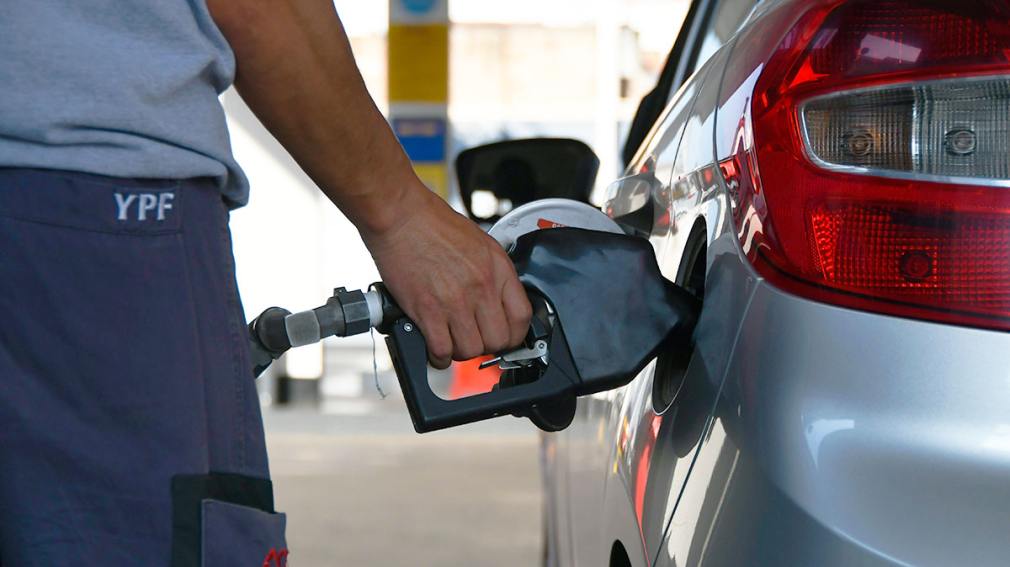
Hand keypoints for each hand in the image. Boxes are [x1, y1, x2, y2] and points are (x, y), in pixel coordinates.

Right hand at [361, 186, 532, 368]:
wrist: (400, 215)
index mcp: (497, 268)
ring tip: (452, 340)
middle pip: (498, 340)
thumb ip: (492, 273)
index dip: (514, 335)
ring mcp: (455, 301)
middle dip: (486, 346)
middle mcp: (481, 286)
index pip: (522, 317)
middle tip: (474, 339)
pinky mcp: (427, 310)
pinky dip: (438, 356)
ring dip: (461, 351)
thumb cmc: (433, 224)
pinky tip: (435, 347)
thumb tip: (496, 302)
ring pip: (470, 350)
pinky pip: (441, 350)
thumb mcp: (480, 243)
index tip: (504, 337)